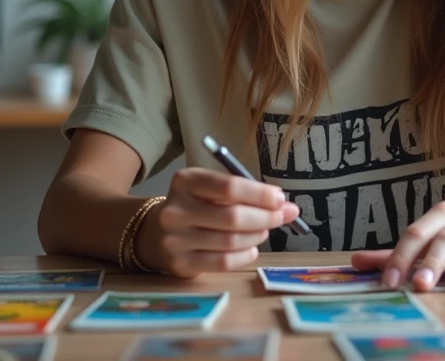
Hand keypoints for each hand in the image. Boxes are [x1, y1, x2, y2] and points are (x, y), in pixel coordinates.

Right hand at [134, 168, 299, 278]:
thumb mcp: (212, 190)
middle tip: (281, 216)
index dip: (259, 194)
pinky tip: (251, 248)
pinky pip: (223, 262)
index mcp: (185, 181)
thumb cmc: (196, 206)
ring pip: (231, 241)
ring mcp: (175, 239)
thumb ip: (247, 195)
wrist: (155, 233)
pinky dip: (245, 255)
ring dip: (257, 236)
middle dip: (265, 217)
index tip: (280, 199)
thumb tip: (288, 208)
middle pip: (232, 216)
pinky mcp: (180, 264)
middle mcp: (176, 210)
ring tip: (264, 231)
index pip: (229, 187)